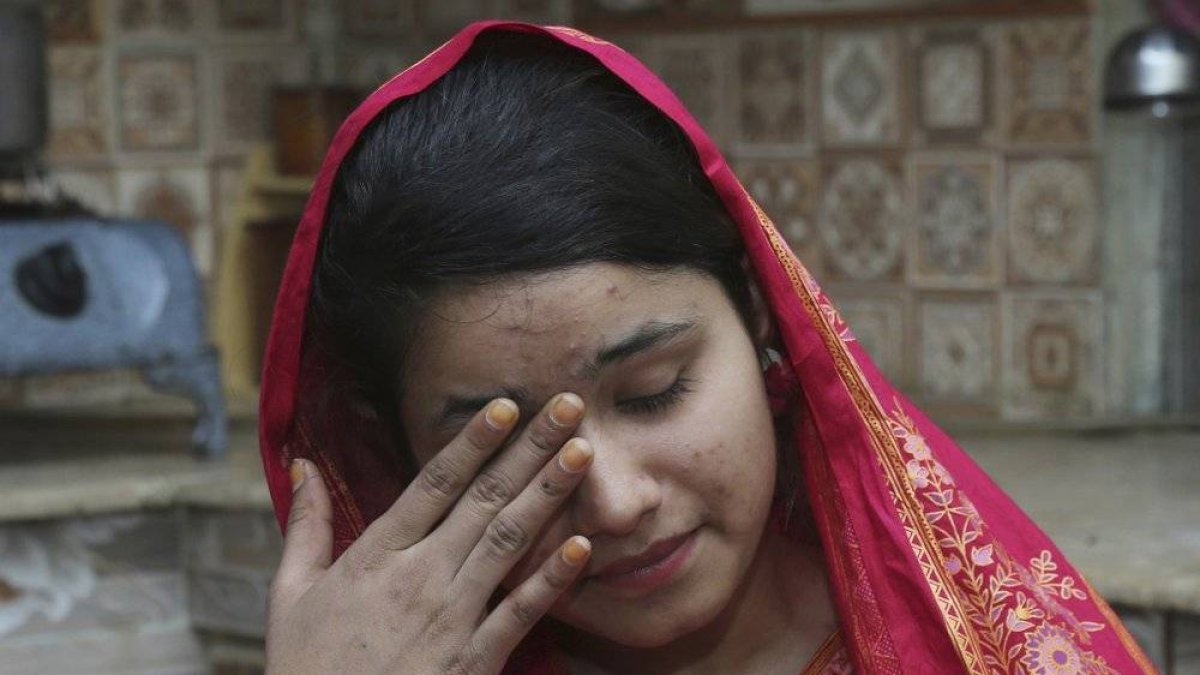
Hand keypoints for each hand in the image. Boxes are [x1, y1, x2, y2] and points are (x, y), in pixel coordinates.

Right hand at [265, 394, 593, 674]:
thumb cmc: (308, 666)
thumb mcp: (291, 593)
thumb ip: (306, 525)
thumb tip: (301, 463)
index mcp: (377, 555)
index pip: (433, 484)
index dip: (472, 441)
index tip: (506, 405)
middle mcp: (420, 576)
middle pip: (484, 499)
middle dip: (529, 449)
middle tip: (568, 407)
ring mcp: (451, 617)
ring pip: (509, 542)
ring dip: (548, 494)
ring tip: (582, 453)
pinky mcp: (474, 660)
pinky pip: (519, 613)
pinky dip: (552, 579)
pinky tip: (582, 546)